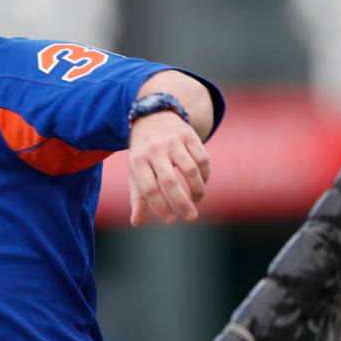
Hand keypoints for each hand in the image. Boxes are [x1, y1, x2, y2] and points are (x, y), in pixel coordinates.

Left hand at [127, 111, 209, 226]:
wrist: (151, 117)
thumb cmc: (143, 153)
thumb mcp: (135, 171)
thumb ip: (138, 197)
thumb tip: (136, 224)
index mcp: (137, 161)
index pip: (149, 189)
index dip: (161, 207)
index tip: (171, 220)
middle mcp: (154, 150)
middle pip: (170, 182)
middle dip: (182, 203)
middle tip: (191, 217)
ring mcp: (172, 141)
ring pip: (190, 170)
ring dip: (197, 189)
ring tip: (197, 200)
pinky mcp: (188, 134)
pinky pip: (202, 158)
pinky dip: (205, 174)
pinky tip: (202, 183)